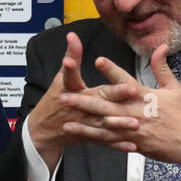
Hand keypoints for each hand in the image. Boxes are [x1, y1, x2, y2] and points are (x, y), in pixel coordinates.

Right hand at [26, 32, 139, 170]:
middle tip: (131, 91)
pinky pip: (105, 142)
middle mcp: (79, 108)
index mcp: (72, 91)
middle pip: (98, 103)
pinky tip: (133, 145)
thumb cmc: (55, 100)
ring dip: (120, 125)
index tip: (97, 66)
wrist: (44, 130)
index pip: (78, 79)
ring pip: (104, 125)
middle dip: (115, 98)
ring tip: (136, 123)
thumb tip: (72, 35)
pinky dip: (118, 145)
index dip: (83, 73)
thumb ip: (71, 56)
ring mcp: (84, 124)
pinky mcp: (89, 136)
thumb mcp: (61, 77)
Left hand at [58, 45, 180, 173]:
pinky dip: (92, 135)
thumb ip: (162, 67)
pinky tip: (77, 130)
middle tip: (65, 95)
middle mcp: (136, 112)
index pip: (125, 80)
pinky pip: (108, 138)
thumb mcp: (174, 88)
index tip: (97, 60)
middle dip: (84, 100)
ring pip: (103, 124)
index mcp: (146, 96)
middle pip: (106, 105)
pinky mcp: (132, 142)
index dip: (111, 70)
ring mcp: (132, 129)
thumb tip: (161, 46)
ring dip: (83, 119)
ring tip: (65, 115)